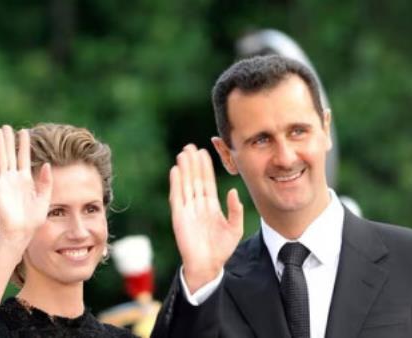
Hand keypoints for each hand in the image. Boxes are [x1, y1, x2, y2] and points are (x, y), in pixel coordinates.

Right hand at [0, 126, 51, 248]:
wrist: (22, 231)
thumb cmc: (33, 218)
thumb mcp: (44, 197)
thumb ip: (46, 181)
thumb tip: (47, 164)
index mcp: (26, 180)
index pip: (25, 157)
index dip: (24, 145)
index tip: (24, 132)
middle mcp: (14, 178)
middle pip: (11, 154)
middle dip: (9, 140)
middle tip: (7, 126)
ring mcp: (5, 181)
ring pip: (2, 158)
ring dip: (0, 144)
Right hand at [169, 144, 243, 292]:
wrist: (208, 266)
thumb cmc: (221, 249)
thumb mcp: (235, 228)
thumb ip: (235, 210)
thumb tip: (234, 191)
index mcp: (211, 206)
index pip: (207, 182)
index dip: (206, 167)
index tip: (205, 152)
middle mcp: (198, 205)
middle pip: (195, 179)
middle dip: (193, 163)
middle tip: (191, 146)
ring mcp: (188, 210)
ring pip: (186, 184)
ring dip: (184, 169)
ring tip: (183, 153)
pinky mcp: (179, 217)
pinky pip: (177, 197)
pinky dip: (176, 184)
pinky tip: (176, 171)